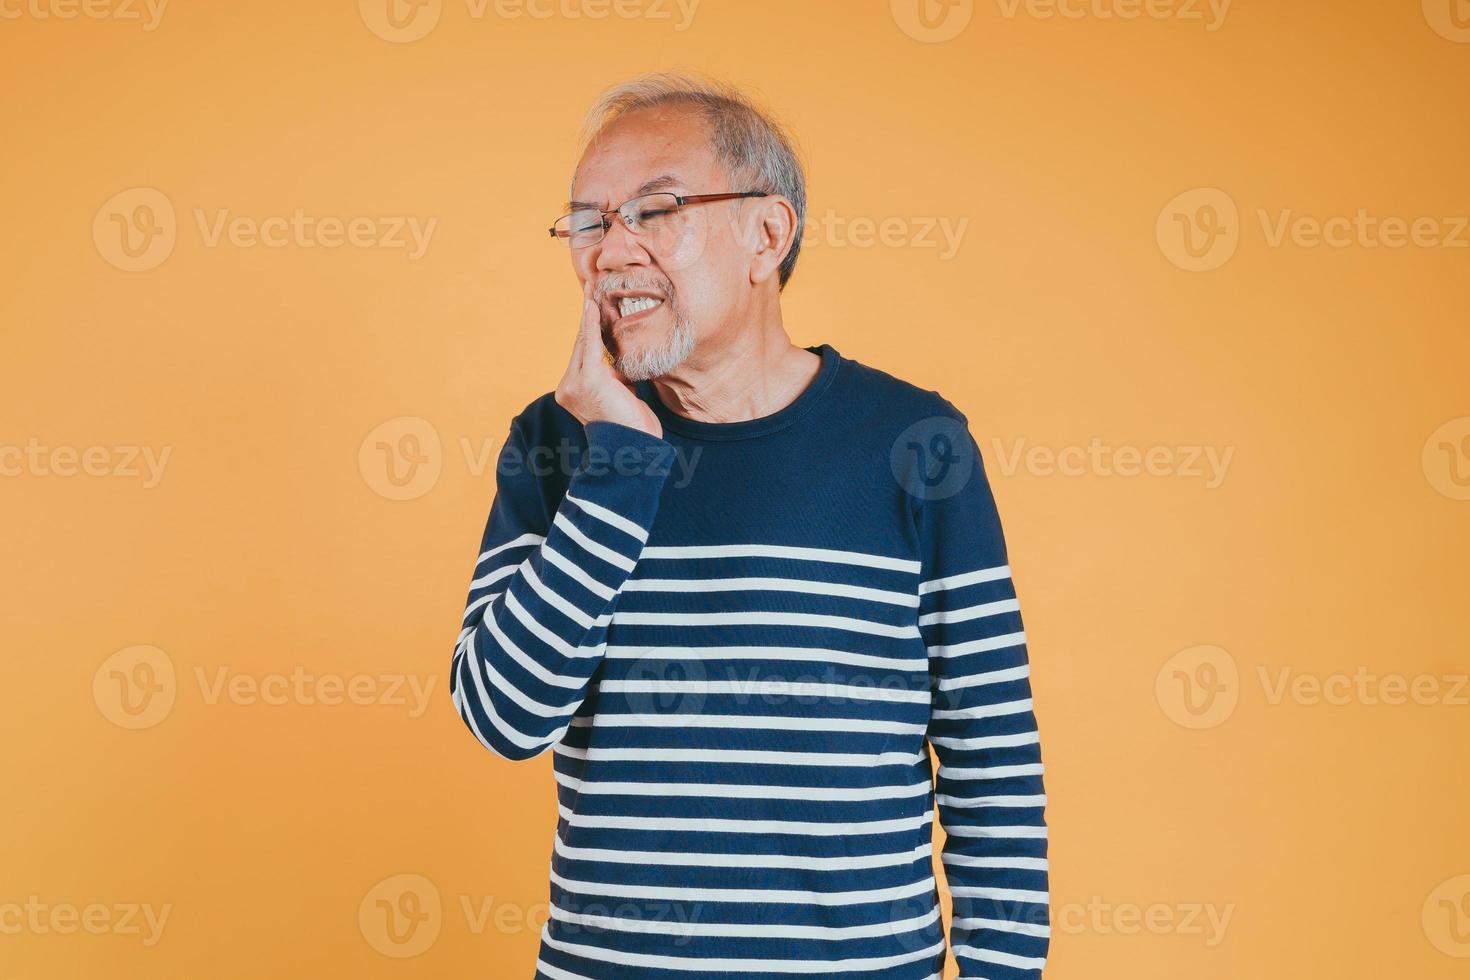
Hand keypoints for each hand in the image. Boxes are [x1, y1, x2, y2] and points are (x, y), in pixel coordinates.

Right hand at [554, 280, 662, 439]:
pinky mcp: (587, 381)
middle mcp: (567, 388)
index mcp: (572, 392)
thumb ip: (614, 376)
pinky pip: (590, 345)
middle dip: (586, 315)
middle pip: (580, 344)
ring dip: (588, 313)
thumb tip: (618, 360)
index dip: (587, 328)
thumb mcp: (620, 395)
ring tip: (591, 289)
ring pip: (584, 342)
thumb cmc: (632, 426)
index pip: (582, 354)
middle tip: (590, 287)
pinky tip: (593, 305)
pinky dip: (591, 324)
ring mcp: (574, 385)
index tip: (591, 305)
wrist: (634, 448)